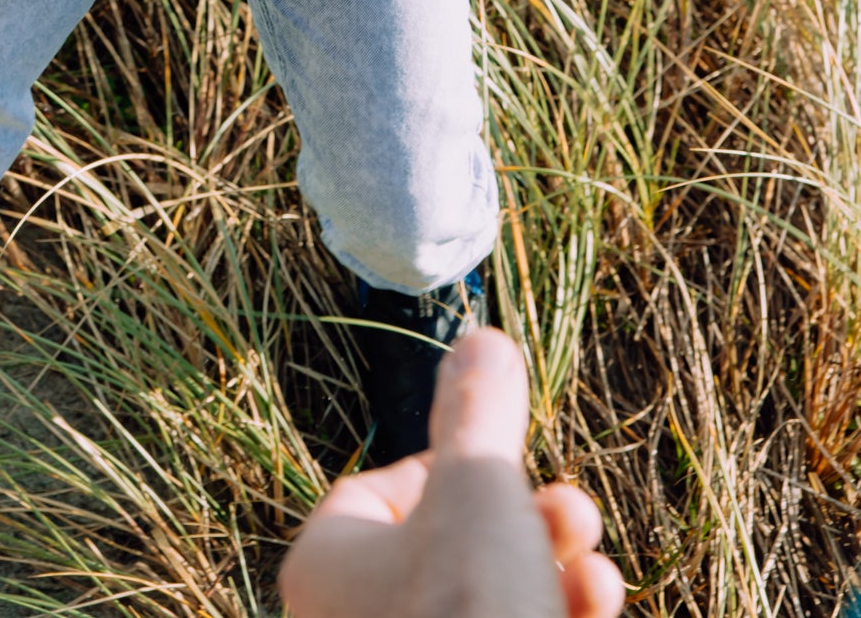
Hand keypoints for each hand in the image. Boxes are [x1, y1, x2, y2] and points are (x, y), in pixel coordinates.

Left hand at [278, 327, 623, 617]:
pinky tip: (599, 605)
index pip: (381, 490)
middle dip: (525, 519)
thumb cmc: (470, 609)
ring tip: (595, 568)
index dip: (452, 465)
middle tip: (574, 513)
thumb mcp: (480, 486)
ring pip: (488, 600)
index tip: (507, 463)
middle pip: (448, 545)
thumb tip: (479, 336)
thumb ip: (479, 410)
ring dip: (552, 572)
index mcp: (327, 566)